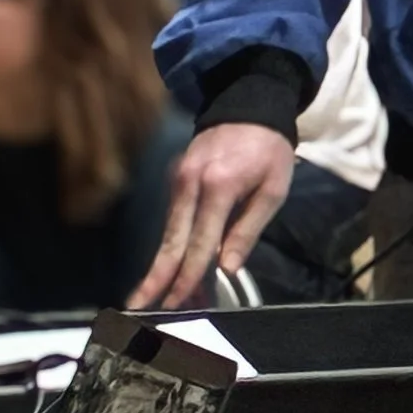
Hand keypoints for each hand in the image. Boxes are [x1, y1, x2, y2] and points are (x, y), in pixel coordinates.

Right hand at [129, 124, 296, 308]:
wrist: (251, 105)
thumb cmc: (270, 150)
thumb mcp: (272, 190)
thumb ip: (247, 229)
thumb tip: (226, 268)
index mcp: (218, 185)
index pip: (200, 242)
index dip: (189, 276)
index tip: (176, 302)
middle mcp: (190, 183)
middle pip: (171, 241)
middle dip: (157, 277)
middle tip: (139, 307)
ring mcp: (178, 179)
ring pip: (168, 231)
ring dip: (164, 265)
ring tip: (153, 297)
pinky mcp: (175, 177)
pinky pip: (172, 218)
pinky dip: (172, 243)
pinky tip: (171, 266)